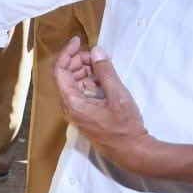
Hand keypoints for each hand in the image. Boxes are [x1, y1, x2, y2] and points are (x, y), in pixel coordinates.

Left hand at [52, 37, 150, 169]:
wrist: (133, 152)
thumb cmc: (125, 128)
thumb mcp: (117, 96)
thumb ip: (105, 72)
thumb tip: (96, 51)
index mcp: (72, 103)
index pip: (59, 70)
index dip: (67, 52)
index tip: (78, 41)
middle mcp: (70, 107)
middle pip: (66, 74)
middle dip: (79, 61)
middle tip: (97, 55)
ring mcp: (77, 111)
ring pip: (74, 82)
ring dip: (86, 70)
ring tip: (103, 66)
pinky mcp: (85, 114)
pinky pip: (82, 92)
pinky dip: (91, 81)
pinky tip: (104, 79)